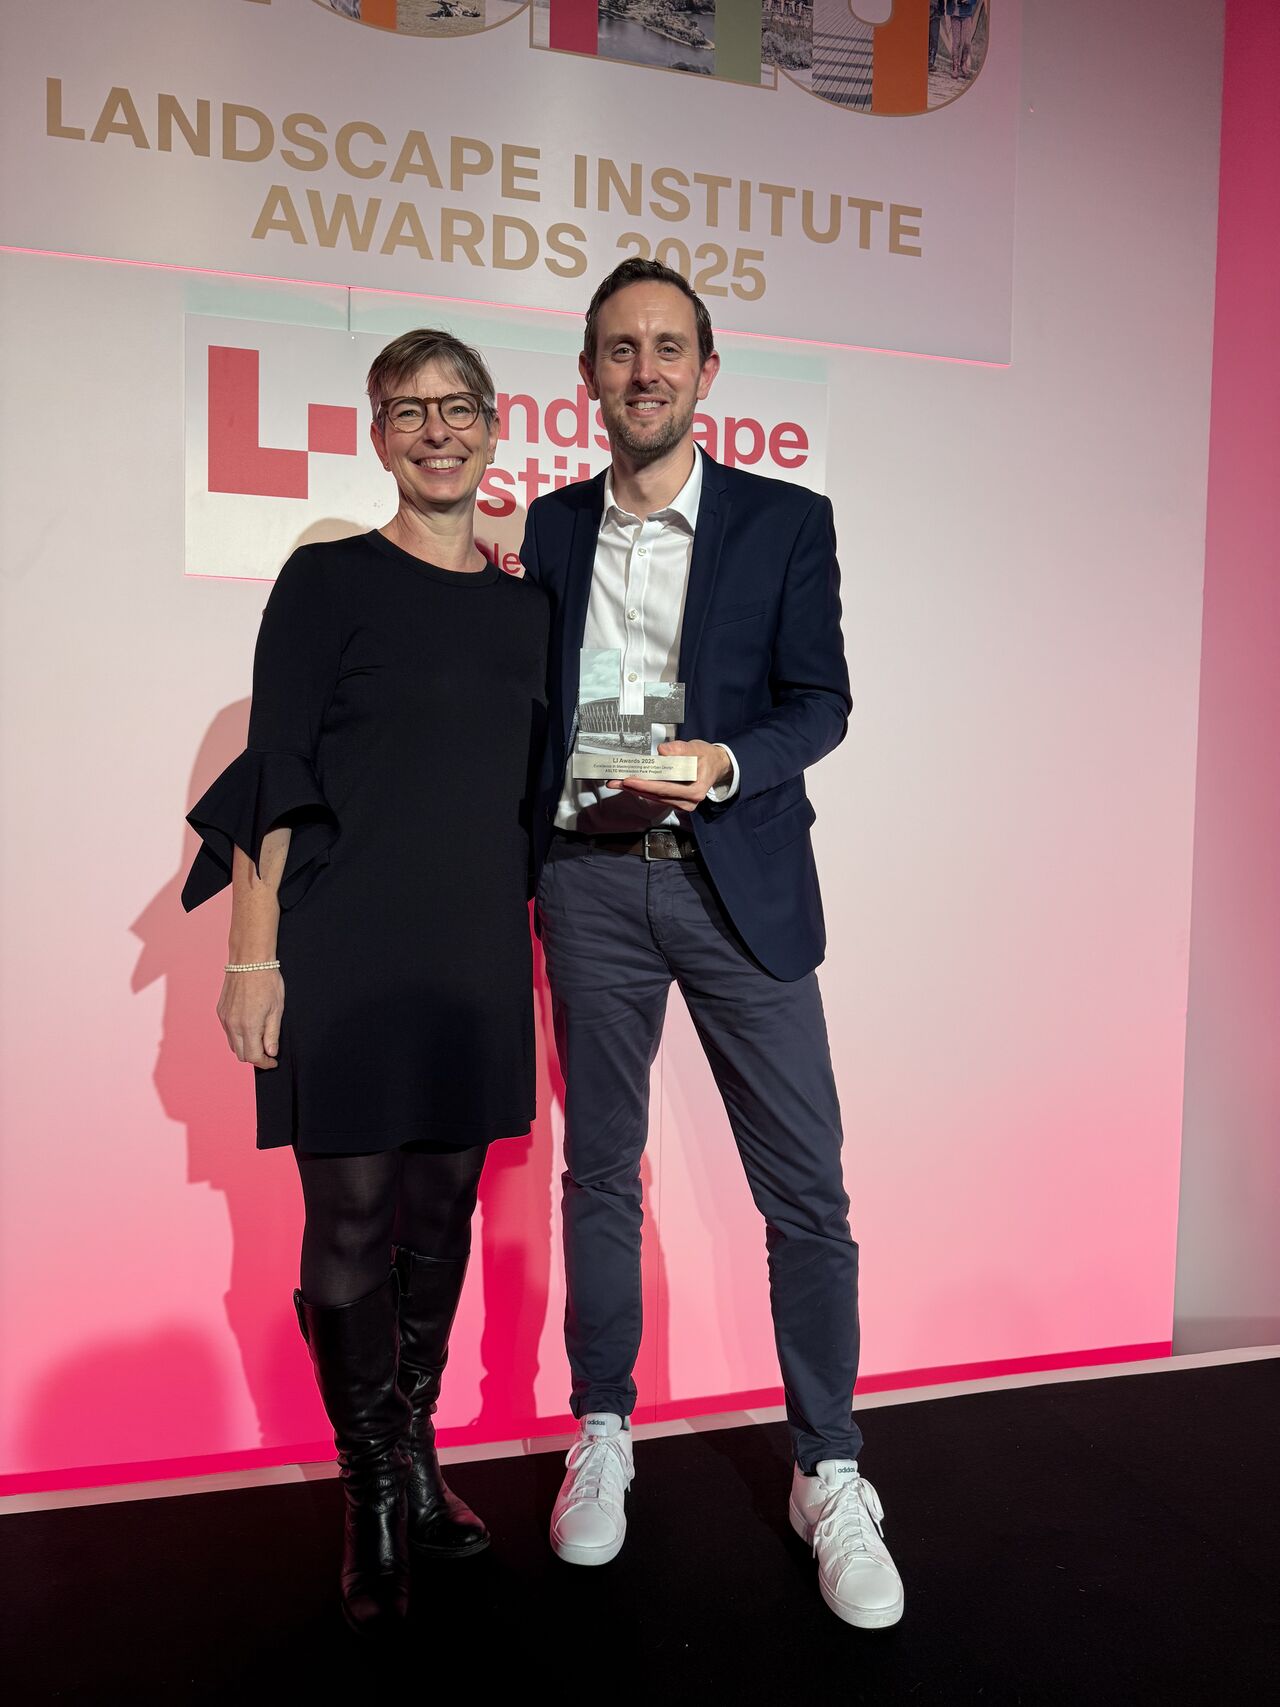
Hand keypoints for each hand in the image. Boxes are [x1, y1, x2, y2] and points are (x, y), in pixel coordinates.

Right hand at [217, 969, 284, 1069]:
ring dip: (246, 1047)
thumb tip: (270, 1052)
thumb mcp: (277, 1009)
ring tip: (260, 1039)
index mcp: (248, 1026)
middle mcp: (232, 1025)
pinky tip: (249, 1027)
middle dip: (255, 1057)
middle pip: (241, 1055)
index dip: (265, 1063)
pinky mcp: (220, 1011)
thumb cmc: (267, 981)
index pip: (253, 1057)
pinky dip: (238, 1036)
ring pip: (233, 1044)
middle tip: (268, 1052)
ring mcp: (224, 1018)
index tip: (273, 1061)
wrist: (249, 960)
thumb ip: (272, 1034)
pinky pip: (228, 1032)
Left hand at [610, 740, 732, 809]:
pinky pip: (657, 796)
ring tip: (617, 782)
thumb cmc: (707, 757)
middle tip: (615, 782)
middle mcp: (688, 802)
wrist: (715, 765)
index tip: (629, 780)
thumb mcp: (697, 748)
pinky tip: (630, 784)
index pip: (666, 789)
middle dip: (634, 788)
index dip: (646, 785)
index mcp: (695, 790)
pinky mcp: (675, 801)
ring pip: (654, 797)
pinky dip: (643, 790)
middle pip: (656, 795)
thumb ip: (681, 749)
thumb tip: (663, 751)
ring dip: (635, 790)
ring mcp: (681, 803)